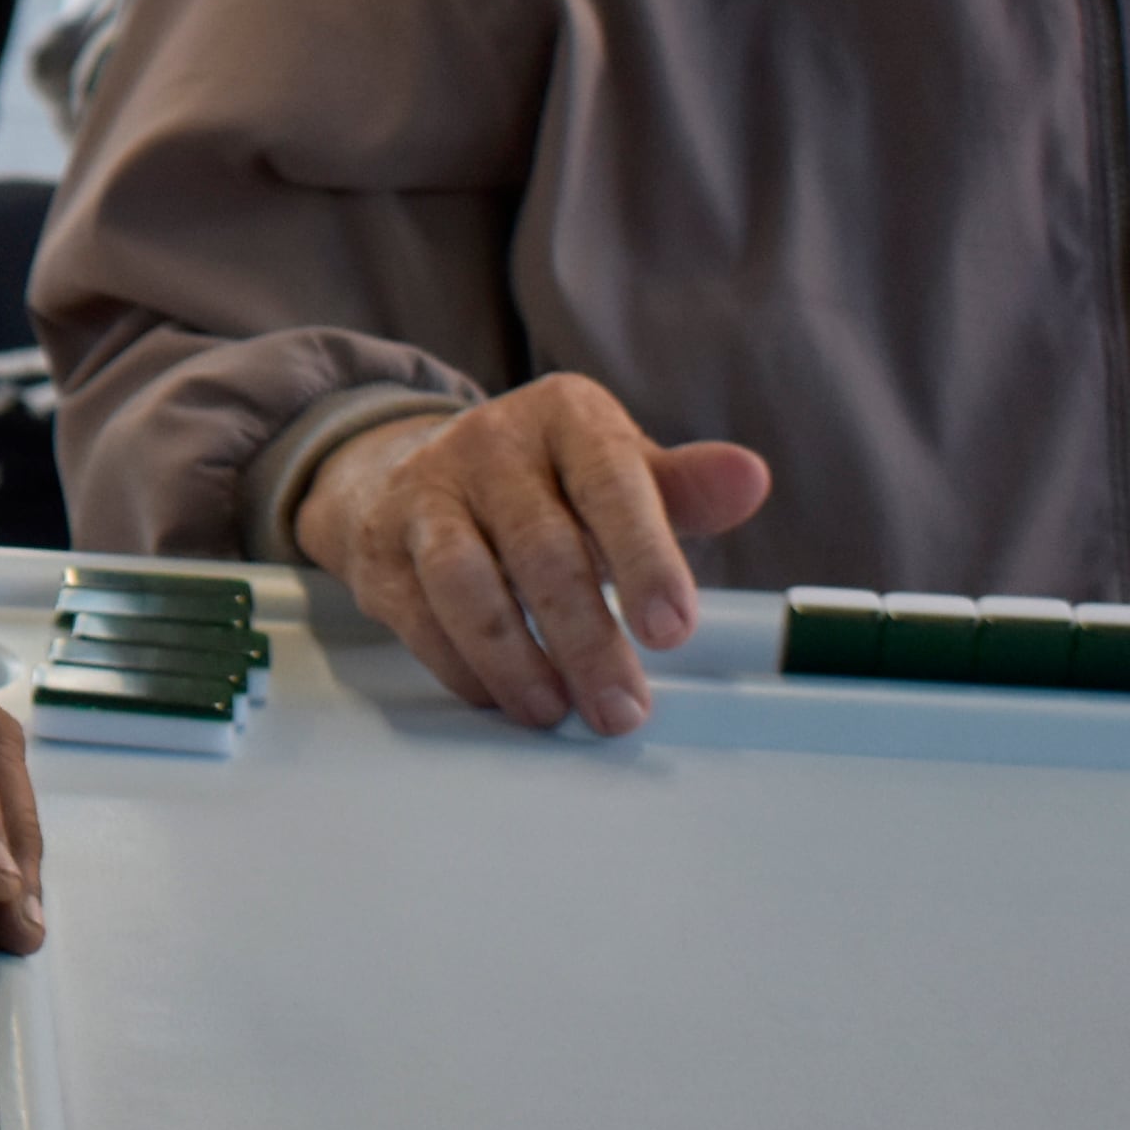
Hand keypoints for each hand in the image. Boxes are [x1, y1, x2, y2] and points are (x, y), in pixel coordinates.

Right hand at [293, 375, 772, 738]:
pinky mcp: (379, 544)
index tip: (673, 631)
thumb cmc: (545, 483)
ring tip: (556, 713)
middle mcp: (489, 442)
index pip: (611, 483)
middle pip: (542, 548)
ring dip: (515, 660)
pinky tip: (501, 697)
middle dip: (586, 640)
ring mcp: (425, 490)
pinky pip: (418, 615)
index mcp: (566, 416)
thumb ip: (684, 489)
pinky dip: (462, 666)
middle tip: (622, 710)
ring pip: (467, 583)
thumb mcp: (618, 471)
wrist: (409, 468)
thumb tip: (750, 479)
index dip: (644, 559)